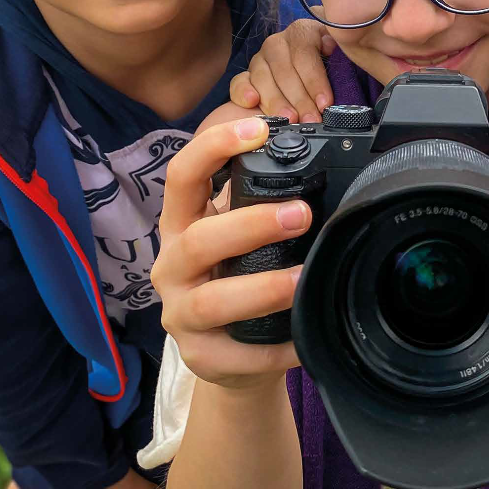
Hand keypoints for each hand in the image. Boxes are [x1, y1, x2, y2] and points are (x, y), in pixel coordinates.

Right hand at [153, 117, 310, 387]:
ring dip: (260, 288)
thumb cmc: (239, 279)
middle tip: (302, 214)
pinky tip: (304, 338)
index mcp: (182, 225)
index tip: (258, 130)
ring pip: (212, 301)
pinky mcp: (200, 358)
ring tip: (301, 279)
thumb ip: (257, 201)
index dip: (214, 147)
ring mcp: (181, 315)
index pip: (182, 175)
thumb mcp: (237, 236)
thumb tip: (315, 162)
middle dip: (250, 224)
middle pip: (198, 240)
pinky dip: (273, 348)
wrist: (229, 356)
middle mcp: (173, 267)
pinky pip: (236, 355)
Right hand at [229, 20, 335, 122]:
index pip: (305, 52)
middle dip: (299, 98)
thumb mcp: (341, 55)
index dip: (315, 79)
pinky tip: (251, 102)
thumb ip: (339, 48)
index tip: (325, 103)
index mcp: (303, 31)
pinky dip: (242, 91)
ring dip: (276, 100)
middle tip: (310, 119)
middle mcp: (279, 42)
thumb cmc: (332, 66)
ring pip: (262, 76)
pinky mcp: (246, 75)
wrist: (317, 73)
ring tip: (289, 118)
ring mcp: (260, 58)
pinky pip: (239, 81)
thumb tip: (331, 45)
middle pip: (283, 68)